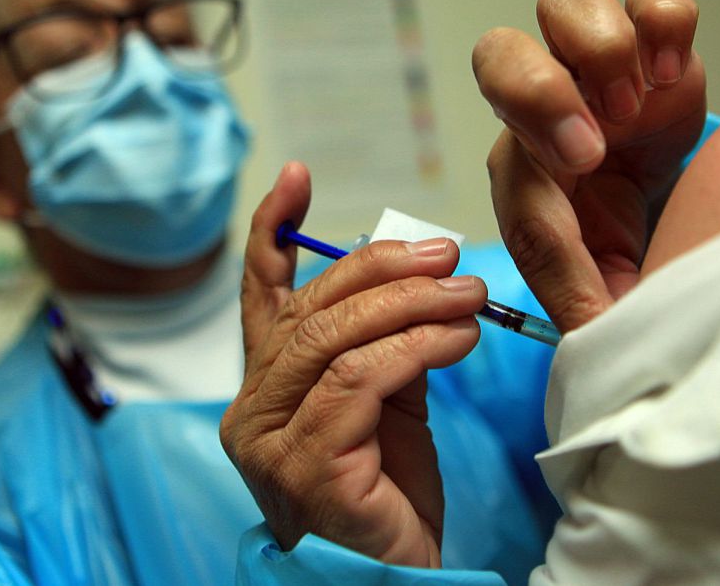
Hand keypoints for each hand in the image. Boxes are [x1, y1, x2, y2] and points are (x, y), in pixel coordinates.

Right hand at [220, 162, 487, 567]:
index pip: (260, 296)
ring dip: (412, 305)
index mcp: (265, 386)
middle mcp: (251, 409)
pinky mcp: (303, 465)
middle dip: (384, 268)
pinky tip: (458, 339)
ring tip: (468, 295)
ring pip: (336, 337)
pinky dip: (416, 349)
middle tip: (447, 255)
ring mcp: (269, 439)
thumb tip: (417, 280)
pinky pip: (361, 380)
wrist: (390, 579)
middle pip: (311, 308)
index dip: (273, 230)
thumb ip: (384, 345)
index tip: (295, 175)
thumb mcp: (388, 405)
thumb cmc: (389, 498)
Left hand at [472, 0, 705, 331]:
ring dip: (602, 47)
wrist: (673, 201)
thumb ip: (595, 314)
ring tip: (640, 97)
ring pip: (564, 6)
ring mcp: (594, 68)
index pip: (511, 158)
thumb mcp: (607, 288)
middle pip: (498, 55)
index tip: (589, 159)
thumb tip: (600, 356)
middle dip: (542, 87)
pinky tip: (671, 67)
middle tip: (602, 125)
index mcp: (525, 173)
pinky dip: (662, 18)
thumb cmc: (624, 242)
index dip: (539, 150)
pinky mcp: (651, 44)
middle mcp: (544, 108)